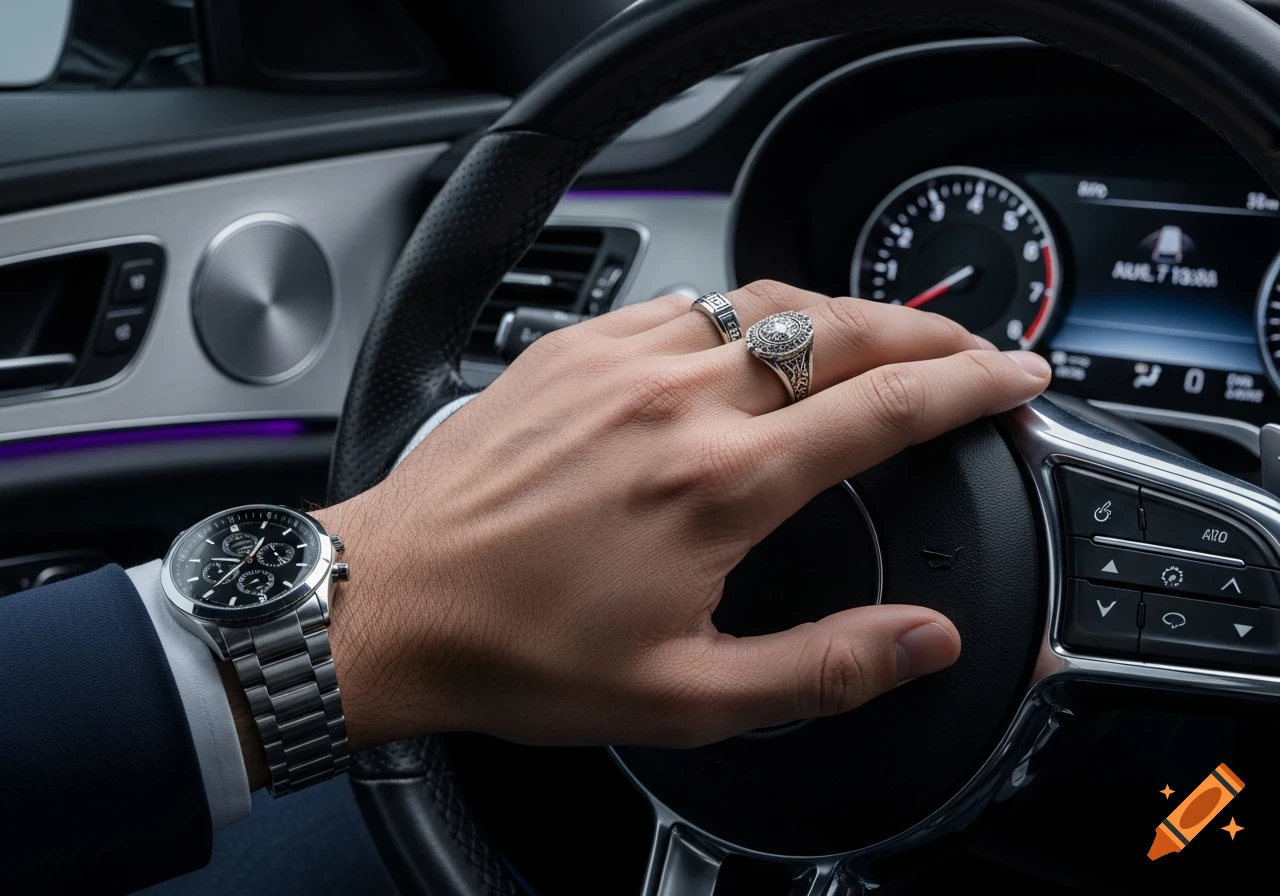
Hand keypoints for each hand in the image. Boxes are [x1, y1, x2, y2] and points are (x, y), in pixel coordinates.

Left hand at [311, 281, 1050, 753]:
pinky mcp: (569, 347)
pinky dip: (739, 312)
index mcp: (719, 482)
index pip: (886, 406)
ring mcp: (618, 360)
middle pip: (840, 328)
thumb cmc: (517, 650)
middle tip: (968, 348)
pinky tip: (748, 339)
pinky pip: (682, 303)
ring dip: (837, 313)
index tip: (1015, 377)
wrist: (390, 603)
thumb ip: (824, 666)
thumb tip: (926, 641)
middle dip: (925, 331)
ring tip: (875, 339)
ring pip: (763, 300)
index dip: (972, 384)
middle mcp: (675, 400)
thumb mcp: (686, 695)